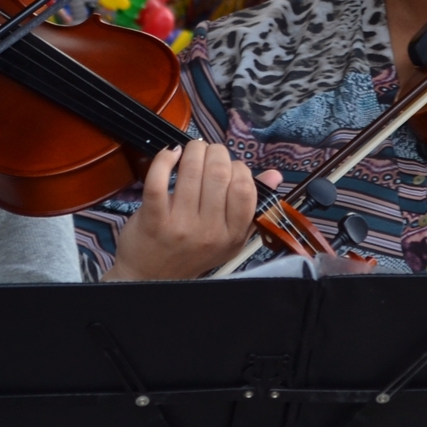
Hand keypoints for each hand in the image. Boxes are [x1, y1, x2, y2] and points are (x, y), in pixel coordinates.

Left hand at [103, 141, 262, 280]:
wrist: (152, 277)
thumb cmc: (192, 253)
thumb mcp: (229, 238)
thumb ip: (251, 207)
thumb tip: (275, 175)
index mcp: (233, 235)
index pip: (244, 188)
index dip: (238, 168)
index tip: (229, 167)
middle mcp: (210, 232)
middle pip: (219, 174)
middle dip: (215, 152)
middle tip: (208, 151)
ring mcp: (181, 226)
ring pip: (192, 171)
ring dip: (193, 150)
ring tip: (191, 149)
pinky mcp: (153, 220)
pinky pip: (158, 181)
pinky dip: (163, 160)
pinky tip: (170, 154)